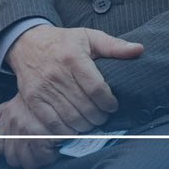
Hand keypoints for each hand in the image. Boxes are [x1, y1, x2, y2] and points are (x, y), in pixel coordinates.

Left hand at [0, 94, 69, 168]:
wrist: (59, 87)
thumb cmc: (40, 95)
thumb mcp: (18, 99)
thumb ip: (1, 110)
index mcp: (7, 118)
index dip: (6, 150)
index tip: (18, 147)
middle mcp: (14, 126)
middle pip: (12, 159)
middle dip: (24, 158)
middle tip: (36, 151)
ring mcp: (27, 133)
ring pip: (27, 162)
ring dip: (37, 160)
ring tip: (46, 150)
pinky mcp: (42, 137)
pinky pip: (43, 158)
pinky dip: (50, 157)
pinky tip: (56, 148)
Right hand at [4, 26, 142, 134]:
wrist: (29, 43)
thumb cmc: (65, 41)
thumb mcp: (90, 37)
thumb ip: (115, 45)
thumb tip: (139, 50)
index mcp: (74, 57)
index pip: (96, 88)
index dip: (108, 102)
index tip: (113, 106)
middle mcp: (57, 74)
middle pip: (84, 107)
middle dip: (98, 117)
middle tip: (103, 118)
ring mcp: (42, 89)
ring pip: (69, 118)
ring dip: (84, 126)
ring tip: (91, 123)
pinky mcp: (31, 100)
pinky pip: (50, 124)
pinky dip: (65, 132)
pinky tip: (73, 129)